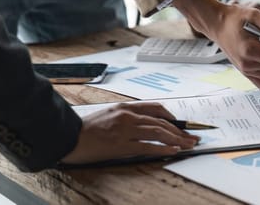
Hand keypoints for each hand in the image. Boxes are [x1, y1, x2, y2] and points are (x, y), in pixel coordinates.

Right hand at [61, 102, 199, 163]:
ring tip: (188, 145)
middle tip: (192, 137)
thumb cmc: (87, 129)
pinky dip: (163, 148)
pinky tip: (173, 151)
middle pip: (161, 121)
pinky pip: (148, 146)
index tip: (182, 125)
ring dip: (176, 139)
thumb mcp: (109, 115)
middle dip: (180, 130)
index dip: (172, 117)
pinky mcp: (121, 145)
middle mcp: (127, 116)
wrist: (67, 137)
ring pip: (158, 132)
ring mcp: (125, 130)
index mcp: (125, 107)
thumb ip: (128, 118)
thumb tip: (148, 125)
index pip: (156, 108)